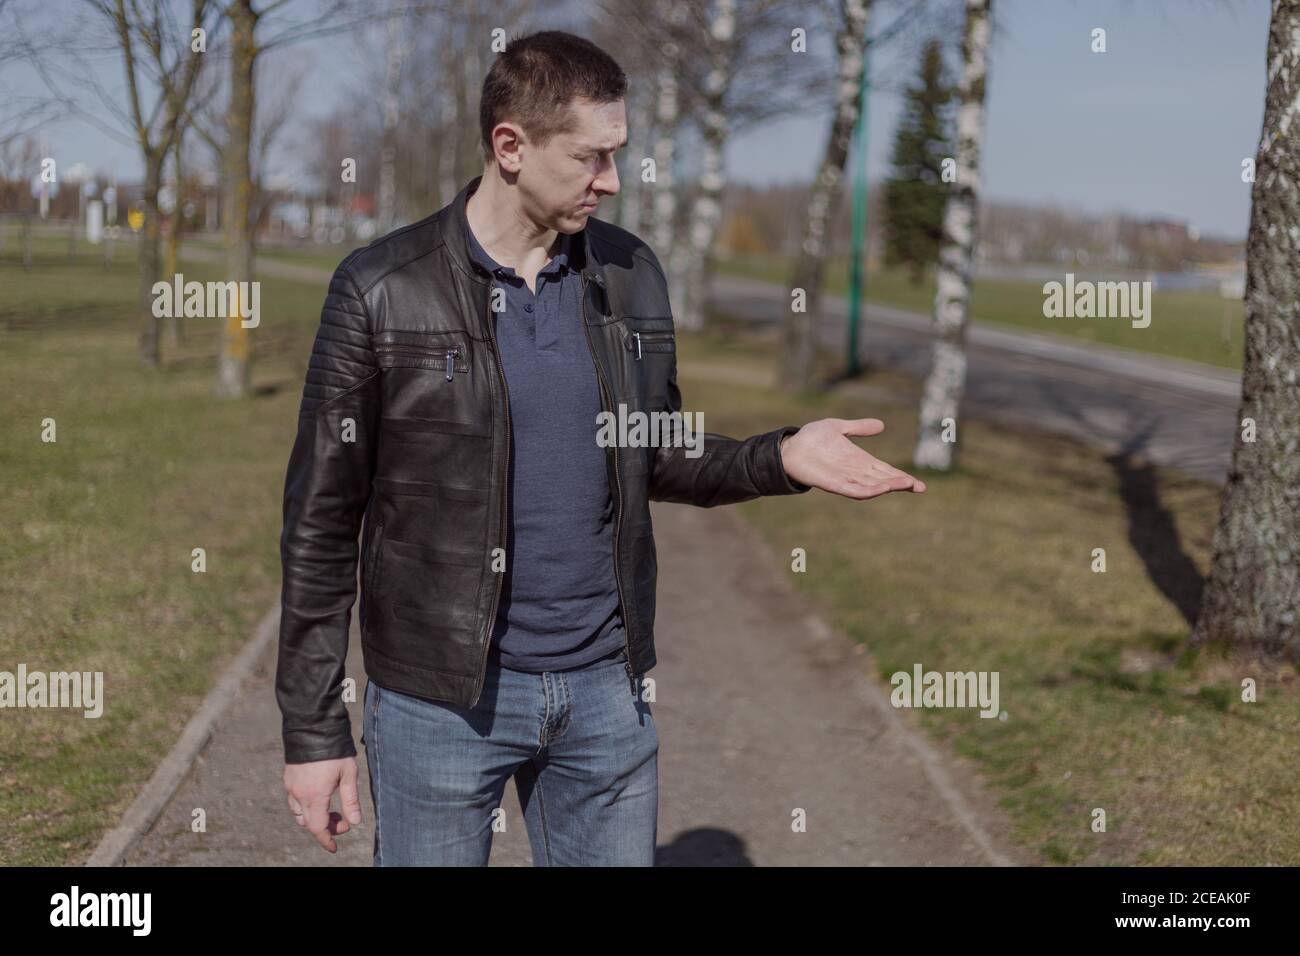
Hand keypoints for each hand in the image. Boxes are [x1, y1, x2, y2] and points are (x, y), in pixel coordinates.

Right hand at [284, 757, 362, 851]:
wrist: (312, 727)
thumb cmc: (334, 750)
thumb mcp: (349, 774)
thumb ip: (351, 800)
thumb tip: (354, 822)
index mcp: (315, 796)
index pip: (318, 828)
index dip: (326, 840)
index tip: (334, 847)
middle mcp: (299, 794)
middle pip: (309, 823)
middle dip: (325, 827)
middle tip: (341, 820)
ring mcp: (291, 786)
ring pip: (299, 814)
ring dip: (314, 818)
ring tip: (331, 808)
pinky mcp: (288, 778)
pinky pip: (293, 801)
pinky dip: (305, 807)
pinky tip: (319, 796)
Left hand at [780, 418, 926, 498]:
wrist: (789, 447)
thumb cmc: (811, 438)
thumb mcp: (839, 427)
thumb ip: (859, 427)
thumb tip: (881, 425)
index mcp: (859, 460)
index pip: (885, 470)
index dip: (900, 476)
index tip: (918, 483)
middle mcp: (855, 472)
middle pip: (883, 480)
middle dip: (900, 484)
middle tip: (919, 487)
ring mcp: (845, 479)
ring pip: (872, 486)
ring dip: (889, 486)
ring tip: (906, 484)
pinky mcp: (834, 484)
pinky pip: (854, 490)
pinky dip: (869, 490)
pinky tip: (881, 488)